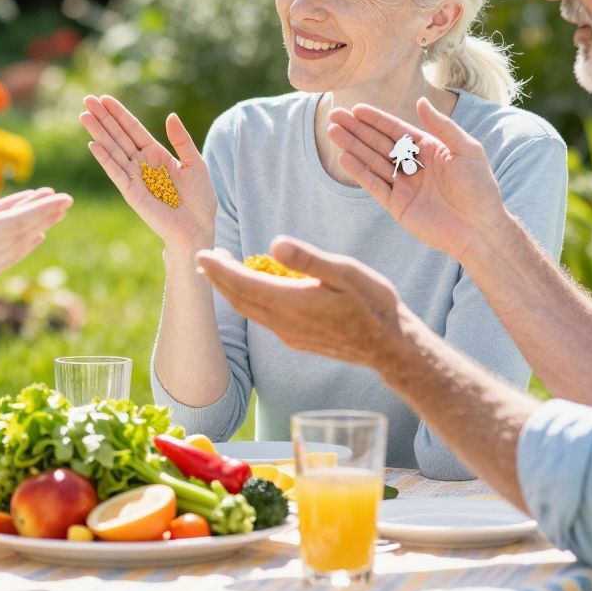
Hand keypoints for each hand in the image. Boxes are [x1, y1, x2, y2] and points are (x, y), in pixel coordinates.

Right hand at [0, 172, 71, 309]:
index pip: (15, 222)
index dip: (40, 209)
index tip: (60, 197)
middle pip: (22, 233)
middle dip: (46, 215)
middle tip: (67, 199)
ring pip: (17, 246)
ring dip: (38, 228)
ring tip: (56, 213)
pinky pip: (8, 259)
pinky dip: (24, 246)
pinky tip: (35, 237)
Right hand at [80, 95, 215, 251]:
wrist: (197, 228)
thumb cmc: (199, 198)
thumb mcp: (195, 162)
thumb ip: (182, 140)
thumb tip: (170, 116)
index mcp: (156, 154)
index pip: (134, 129)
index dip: (120, 114)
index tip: (105, 98)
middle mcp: (142, 163)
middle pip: (119, 135)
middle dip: (103, 118)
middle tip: (87, 99)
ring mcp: (134, 177)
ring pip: (113, 150)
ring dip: (99, 133)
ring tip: (84, 115)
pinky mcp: (131, 192)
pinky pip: (115, 172)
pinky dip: (104, 158)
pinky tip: (93, 144)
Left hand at [195, 238, 412, 369]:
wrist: (389, 346)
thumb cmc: (372, 303)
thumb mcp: (345, 272)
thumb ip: (308, 258)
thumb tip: (274, 244)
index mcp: (291, 302)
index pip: (242, 284)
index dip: (218, 269)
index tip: (202, 254)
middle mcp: (284, 322)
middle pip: (238, 299)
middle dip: (218, 278)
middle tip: (206, 257)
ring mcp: (289, 334)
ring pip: (249, 311)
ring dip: (231, 291)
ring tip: (221, 271)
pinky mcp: (296, 339)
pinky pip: (262, 318)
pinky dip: (248, 301)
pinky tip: (253, 290)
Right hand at [327, 99, 507, 260]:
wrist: (479, 229)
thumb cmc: (479, 188)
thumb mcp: (466, 150)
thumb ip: (442, 126)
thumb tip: (421, 101)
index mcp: (429, 149)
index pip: (396, 130)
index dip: (375, 119)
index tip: (356, 109)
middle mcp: (413, 165)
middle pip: (378, 143)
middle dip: (356, 129)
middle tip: (334, 116)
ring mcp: (403, 186)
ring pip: (372, 161)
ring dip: (352, 146)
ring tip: (332, 132)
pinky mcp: (397, 206)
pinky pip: (374, 185)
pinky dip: (359, 172)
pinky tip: (344, 158)